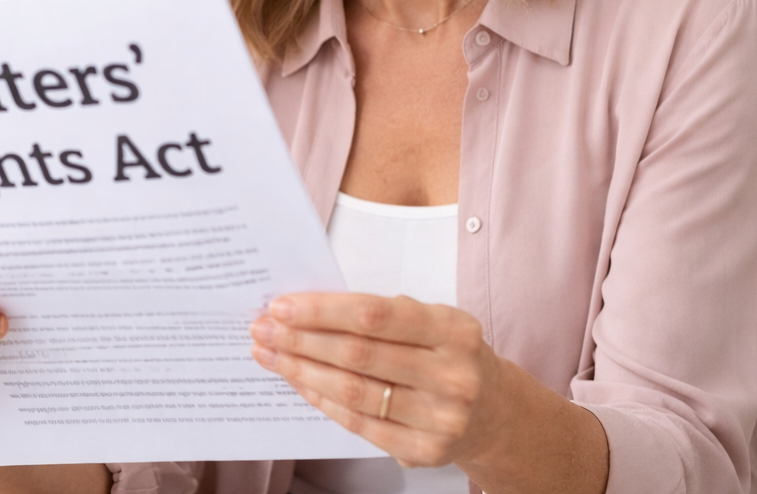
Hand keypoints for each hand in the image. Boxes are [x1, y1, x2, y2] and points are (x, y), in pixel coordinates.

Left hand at [249, 293, 500, 468]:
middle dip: (302, 339)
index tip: (282, 305)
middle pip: (359, 354)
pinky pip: (358, 423)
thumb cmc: (448, 354)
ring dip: (302, 370)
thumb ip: (380, 314)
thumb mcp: (433, 322)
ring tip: (270, 354)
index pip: (376, 315)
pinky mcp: (424, 450)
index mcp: (454, 328)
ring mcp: (441, 417)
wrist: (494, 412)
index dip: (324, 310)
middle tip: (263, 328)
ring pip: (353, 391)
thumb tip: (306, 308)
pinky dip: (321, 401)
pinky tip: (298, 382)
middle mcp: (452, 373)